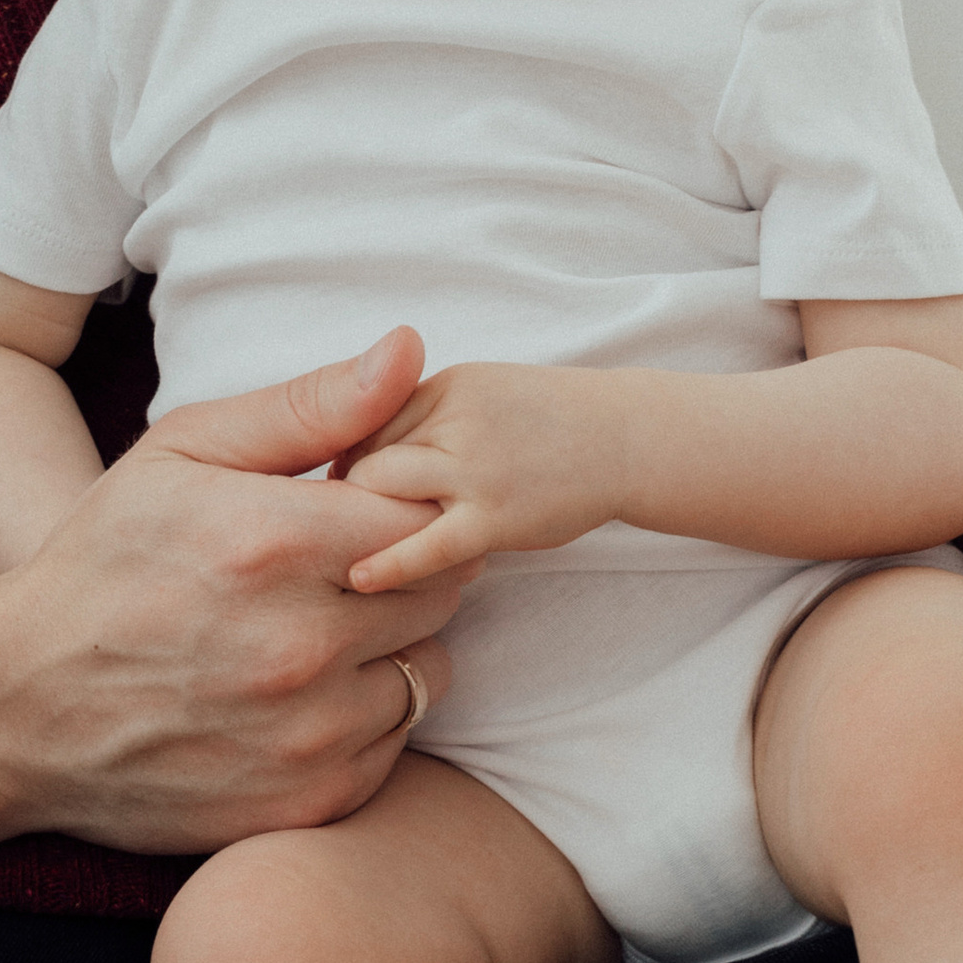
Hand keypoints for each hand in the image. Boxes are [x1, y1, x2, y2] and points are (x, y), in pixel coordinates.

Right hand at [0, 326, 469, 853]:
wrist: (20, 706)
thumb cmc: (102, 561)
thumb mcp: (182, 453)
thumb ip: (308, 406)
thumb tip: (412, 350)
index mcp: (274, 541)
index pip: (425, 513)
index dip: (401, 505)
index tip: (358, 509)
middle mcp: (301, 644)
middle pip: (438, 591)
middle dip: (401, 571)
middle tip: (333, 569)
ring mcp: (309, 733)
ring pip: (428, 670)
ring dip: (390, 648)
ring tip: (314, 631)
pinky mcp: (310, 800)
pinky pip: (395, 744)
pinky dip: (364, 717)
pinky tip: (299, 695)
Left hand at [341, 359, 635, 589]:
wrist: (627, 437)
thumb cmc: (546, 420)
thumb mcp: (478, 392)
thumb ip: (421, 415)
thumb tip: (356, 452)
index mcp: (443, 385)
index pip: (365, 422)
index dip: (347, 460)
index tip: (337, 488)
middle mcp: (454, 419)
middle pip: (365, 457)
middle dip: (346, 493)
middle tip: (335, 525)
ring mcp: (475, 467)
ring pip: (383, 493)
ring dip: (364, 521)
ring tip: (351, 548)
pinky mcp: (497, 516)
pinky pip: (428, 544)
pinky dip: (388, 562)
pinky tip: (360, 577)